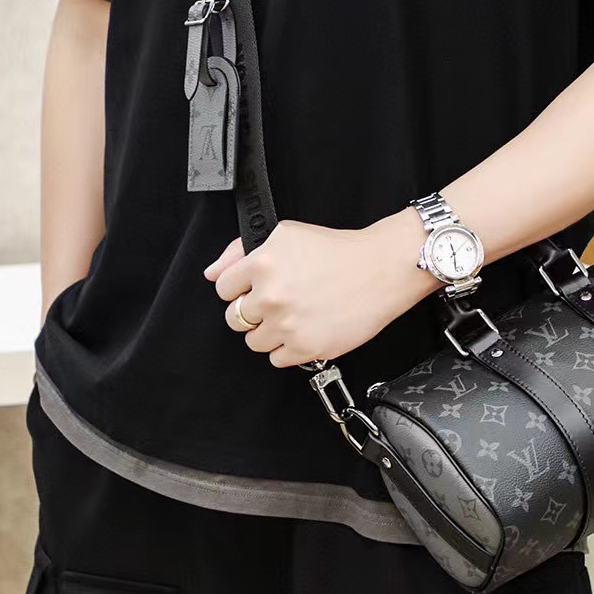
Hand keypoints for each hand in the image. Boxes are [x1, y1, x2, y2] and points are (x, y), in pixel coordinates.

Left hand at [203, 213, 435, 367]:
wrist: (381, 269)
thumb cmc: (338, 251)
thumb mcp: (286, 235)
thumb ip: (240, 252)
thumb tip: (212, 274)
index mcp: (262, 263)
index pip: (224, 289)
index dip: (241, 289)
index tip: (257, 289)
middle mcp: (271, 295)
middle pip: (235, 318)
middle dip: (254, 312)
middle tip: (280, 303)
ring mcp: (287, 324)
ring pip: (254, 342)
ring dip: (270, 332)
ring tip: (295, 316)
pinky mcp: (306, 347)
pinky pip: (277, 359)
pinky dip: (289, 349)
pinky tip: (306, 329)